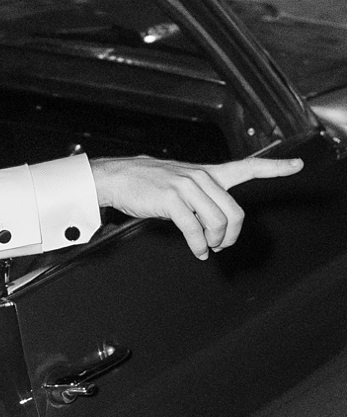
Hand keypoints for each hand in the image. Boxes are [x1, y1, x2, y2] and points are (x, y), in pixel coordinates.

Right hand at [90, 152, 302, 259]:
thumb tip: (215, 223)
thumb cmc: (148, 184)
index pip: (248, 167)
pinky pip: (195, 229)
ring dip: (215, 242)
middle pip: (235, 212)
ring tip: (207, 247)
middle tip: (221, 245)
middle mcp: (202, 177)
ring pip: (218, 222)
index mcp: (209, 173)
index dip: (275, 168)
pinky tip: (198, 250)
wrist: (118, 177)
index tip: (298, 166)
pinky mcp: (172, 200)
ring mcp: (187, 187)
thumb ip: (202, 196)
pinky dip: (199, 245)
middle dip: (231, 235)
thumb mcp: (181, 183)